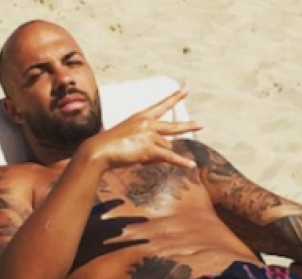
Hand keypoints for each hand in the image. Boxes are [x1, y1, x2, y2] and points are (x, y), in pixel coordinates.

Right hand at [83, 87, 202, 169]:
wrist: (99, 151)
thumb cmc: (110, 146)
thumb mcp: (129, 136)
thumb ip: (147, 140)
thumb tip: (165, 152)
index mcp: (141, 116)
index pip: (161, 105)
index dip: (174, 98)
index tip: (185, 89)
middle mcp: (147, 123)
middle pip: (173, 126)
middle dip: (188, 126)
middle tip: (202, 124)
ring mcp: (150, 135)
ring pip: (165, 148)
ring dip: (157, 156)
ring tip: (138, 156)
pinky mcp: (151, 148)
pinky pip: (170, 157)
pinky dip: (181, 162)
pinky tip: (191, 165)